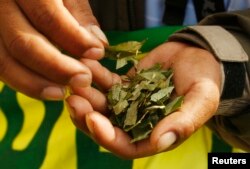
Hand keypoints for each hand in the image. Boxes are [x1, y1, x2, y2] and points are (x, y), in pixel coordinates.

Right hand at [0, 0, 107, 99]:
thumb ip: (80, 15)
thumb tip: (97, 44)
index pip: (48, 17)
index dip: (75, 39)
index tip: (97, 52)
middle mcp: (0, 6)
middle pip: (22, 44)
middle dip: (57, 68)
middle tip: (83, 80)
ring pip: (5, 61)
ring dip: (35, 83)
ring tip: (61, 93)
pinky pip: (2, 66)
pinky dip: (24, 81)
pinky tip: (46, 87)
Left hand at [66, 42, 221, 158]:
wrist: (198, 56)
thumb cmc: (204, 80)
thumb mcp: (202, 100)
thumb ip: (184, 122)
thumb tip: (160, 141)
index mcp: (154, 133)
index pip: (125, 145)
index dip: (107, 137)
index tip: (93, 120)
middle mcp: (137, 122)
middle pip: (106, 126)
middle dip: (87, 116)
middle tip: (74, 99)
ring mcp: (128, 102)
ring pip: (101, 105)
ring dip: (86, 95)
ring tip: (75, 79)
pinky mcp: (124, 85)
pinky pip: (106, 82)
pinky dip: (95, 75)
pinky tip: (86, 63)